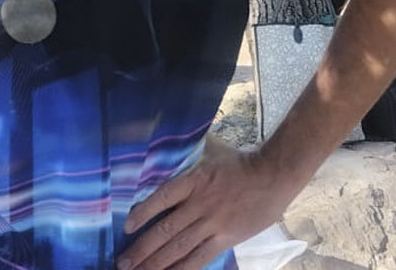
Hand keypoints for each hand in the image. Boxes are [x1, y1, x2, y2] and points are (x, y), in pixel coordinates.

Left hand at [117, 136, 299, 269]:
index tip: (126, 228)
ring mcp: (213, 224)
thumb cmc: (239, 161)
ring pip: (179, 248)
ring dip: (156, 263)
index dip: (143, 214)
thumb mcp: (209, 148)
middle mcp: (200, 204)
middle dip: (141, 249)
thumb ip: (187, 148)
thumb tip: (164, 139)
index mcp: (194, 180)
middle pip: (166, 230)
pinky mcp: (226, 238)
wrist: (274, 175)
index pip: (162, 198)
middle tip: (122, 263)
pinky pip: (200, 258)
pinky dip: (182, 268)